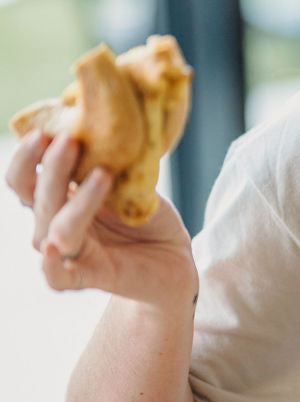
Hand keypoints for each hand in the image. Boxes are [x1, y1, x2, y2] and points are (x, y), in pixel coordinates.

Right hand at [6, 129, 196, 305]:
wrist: (174, 258)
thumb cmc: (146, 218)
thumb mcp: (130, 182)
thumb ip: (111, 161)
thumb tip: (102, 123)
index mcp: (57, 199)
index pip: (24, 179)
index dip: (26, 157)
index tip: (44, 132)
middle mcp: (54, 225)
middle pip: (36, 198)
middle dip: (53, 168)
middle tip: (71, 140)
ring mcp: (70, 253)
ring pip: (55, 229)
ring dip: (76, 200)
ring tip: (103, 174)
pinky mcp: (89, 277)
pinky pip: (57, 278)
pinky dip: (51, 266)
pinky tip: (52, 248)